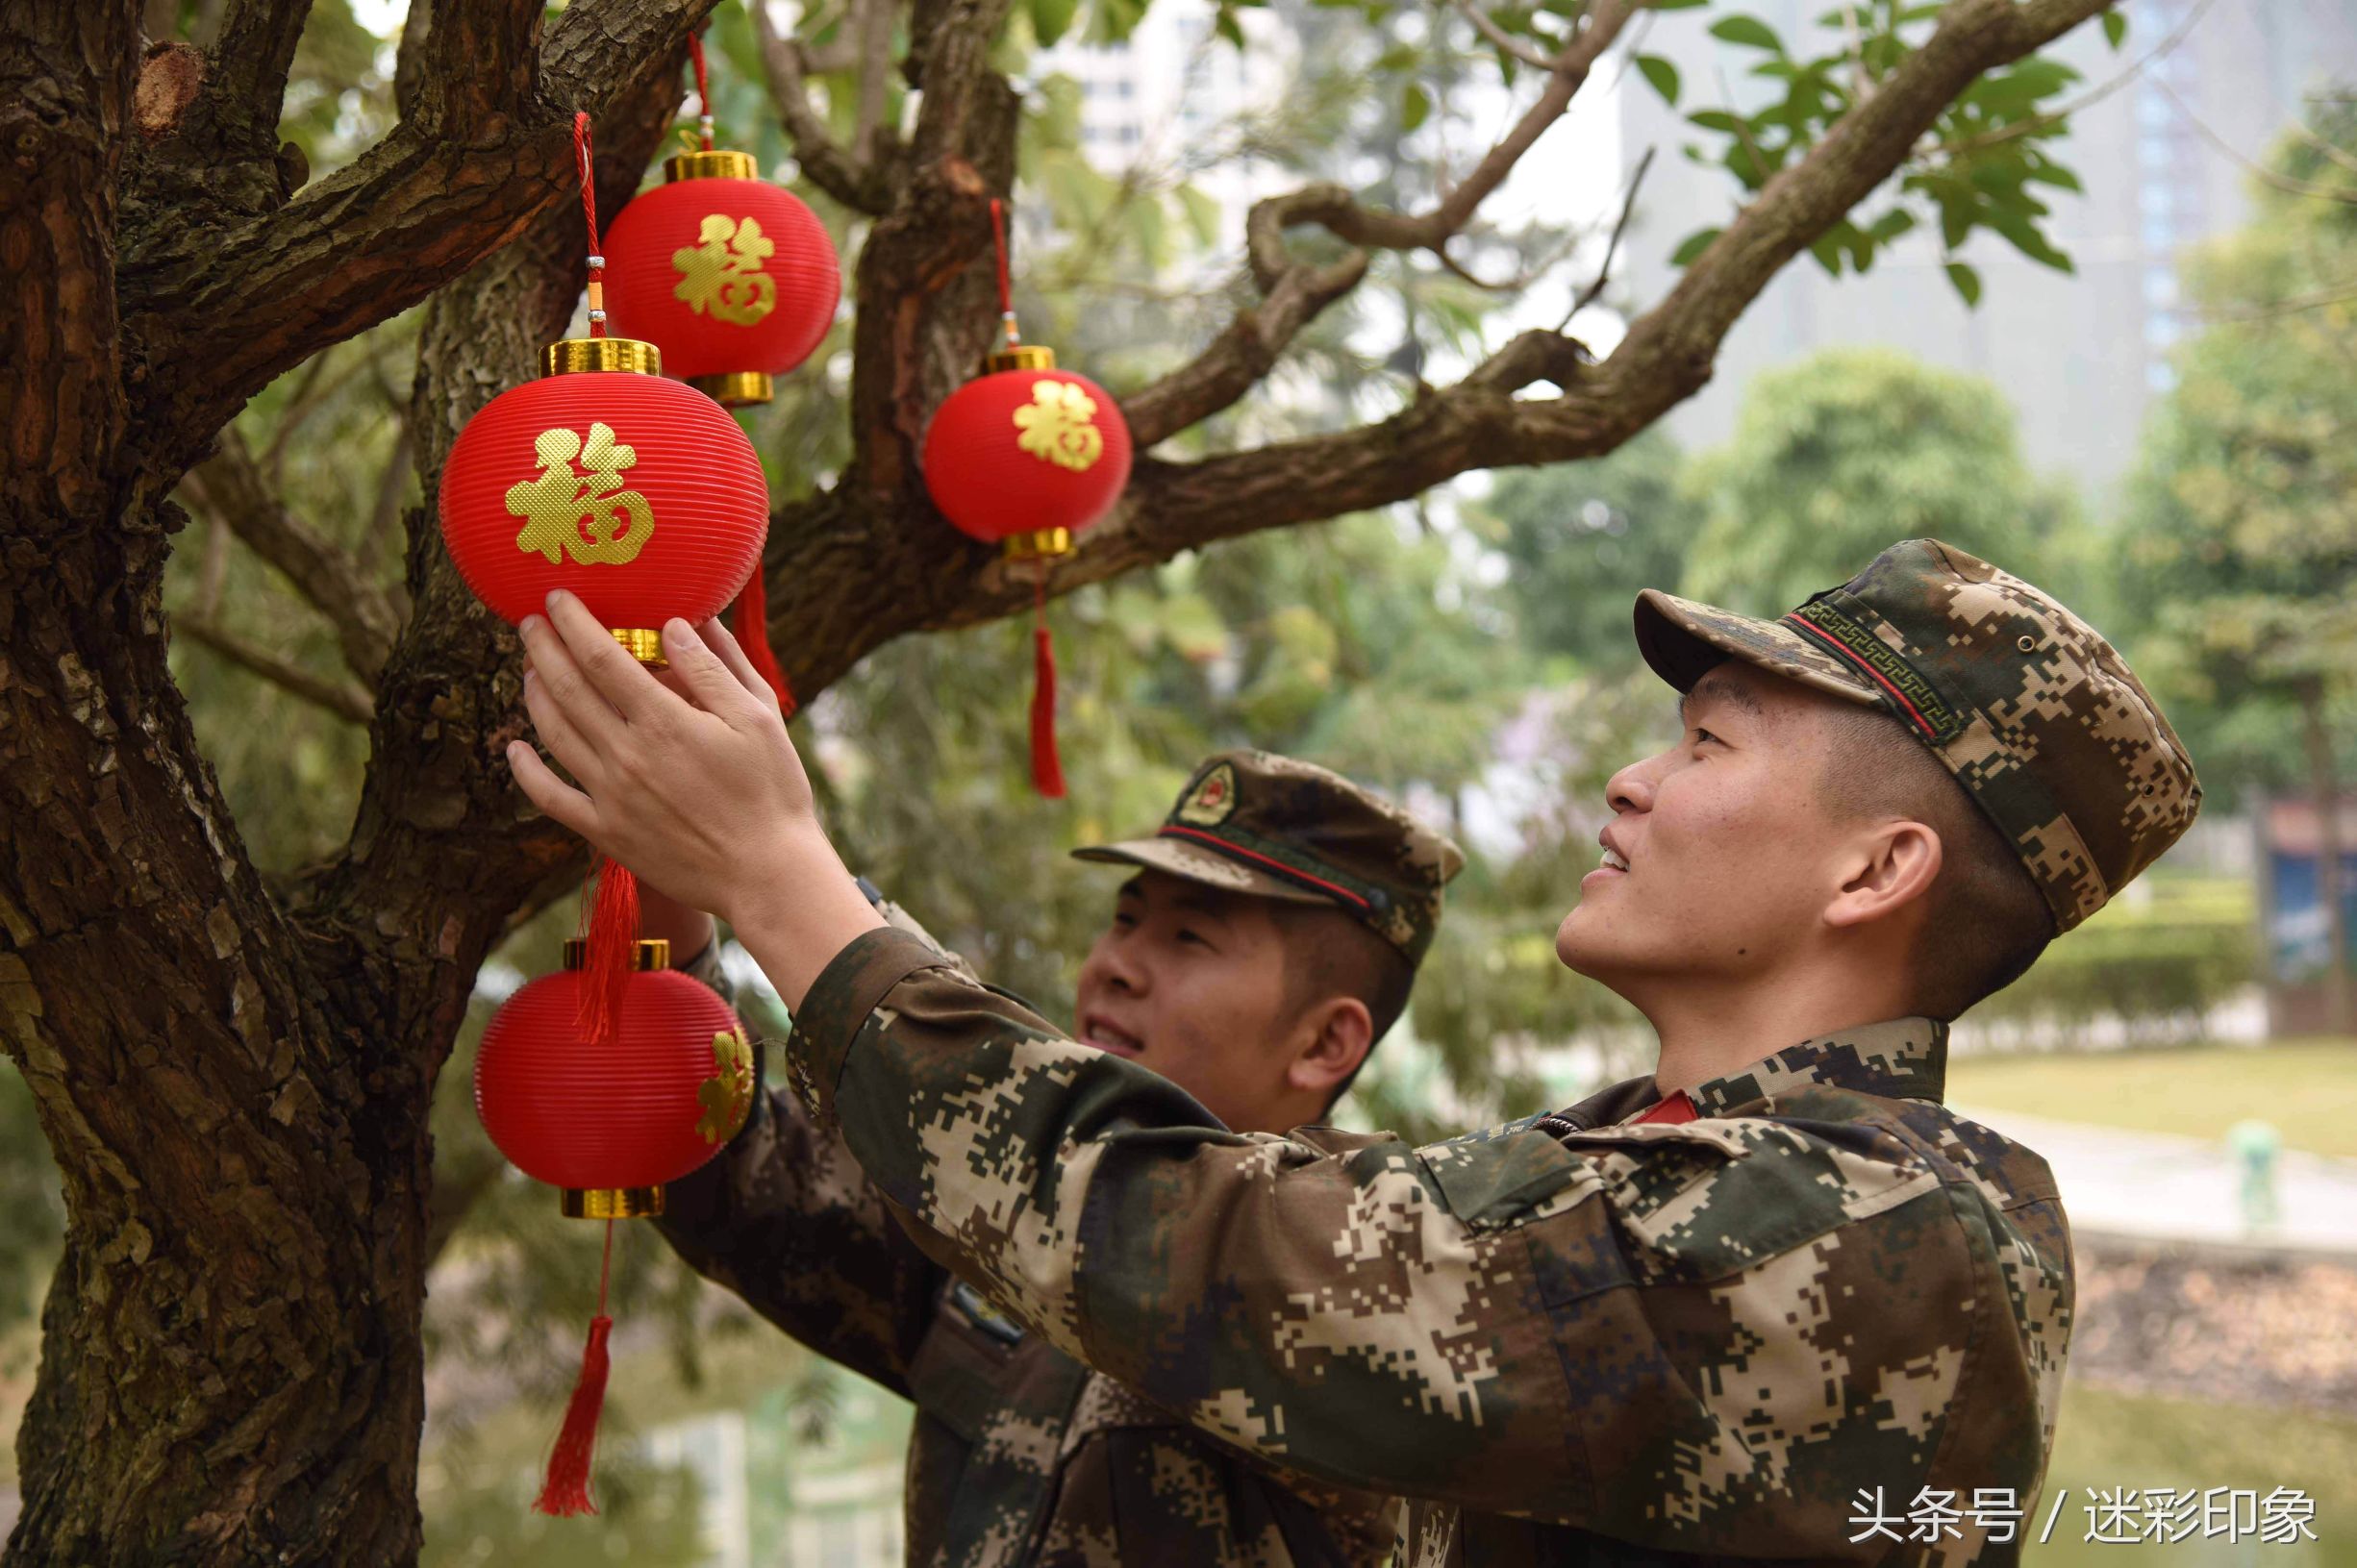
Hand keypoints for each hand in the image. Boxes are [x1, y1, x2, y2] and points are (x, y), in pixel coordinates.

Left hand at [509, 592, 812, 928]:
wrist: (766, 875)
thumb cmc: (773, 791)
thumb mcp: (759, 718)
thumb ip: (714, 667)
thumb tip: (676, 623)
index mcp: (665, 722)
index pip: (601, 658)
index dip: (573, 623)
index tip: (557, 598)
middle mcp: (627, 756)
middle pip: (567, 689)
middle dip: (542, 648)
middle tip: (530, 622)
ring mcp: (611, 797)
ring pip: (554, 734)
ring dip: (534, 694)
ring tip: (530, 669)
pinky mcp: (607, 832)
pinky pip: (551, 797)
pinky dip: (526, 771)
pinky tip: (515, 748)